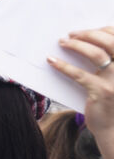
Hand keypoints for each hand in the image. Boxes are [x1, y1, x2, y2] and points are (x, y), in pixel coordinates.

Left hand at [50, 26, 113, 158]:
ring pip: (96, 54)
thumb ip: (108, 62)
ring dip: (77, 45)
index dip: (102, 30)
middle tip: (71, 34)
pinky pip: (80, 74)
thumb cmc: (111, 100)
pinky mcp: (101, 92)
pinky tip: (52, 61)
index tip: (85, 31)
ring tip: (63, 42)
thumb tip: (86, 41)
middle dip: (88, 34)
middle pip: (110, 42)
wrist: (113, 128)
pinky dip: (64, 66)